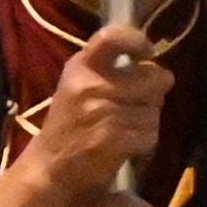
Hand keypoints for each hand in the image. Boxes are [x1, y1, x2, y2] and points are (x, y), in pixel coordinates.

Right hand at [40, 23, 173, 189]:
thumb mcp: (79, 87)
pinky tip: (125, 147)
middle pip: (153, 79)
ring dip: (147, 123)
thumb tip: (157, 68)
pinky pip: (150, 135)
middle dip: (153, 94)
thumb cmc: (69, 125)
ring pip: (154, 111)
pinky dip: (144, 144)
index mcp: (80, 66)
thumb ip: (111, 72)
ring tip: (124, 130)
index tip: (147, 52)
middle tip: (134, 106)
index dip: (137, 40)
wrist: (50, 168)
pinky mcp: (112, 139)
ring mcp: (101, 112)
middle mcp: (90, 85)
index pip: (112, 38)